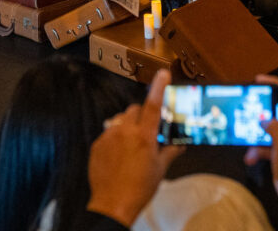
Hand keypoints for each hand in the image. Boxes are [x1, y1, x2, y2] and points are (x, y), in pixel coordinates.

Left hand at [85, 69, 183, 226]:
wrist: (113, 204)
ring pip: (120, 121)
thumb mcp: (160, 169)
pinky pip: (109, 133)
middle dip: (141, 116)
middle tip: (147, 133)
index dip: (159, 87)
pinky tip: (119, 156)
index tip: (163, 72)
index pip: (153, 105)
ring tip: (132, 147)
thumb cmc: (141, 187)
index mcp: (143, 135)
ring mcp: (108, 136)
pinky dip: (116, 138)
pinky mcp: (97, 144)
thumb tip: (181, 144)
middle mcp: (124, 130)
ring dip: (127, 127)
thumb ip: (170, 151)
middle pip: (134, 110)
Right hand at [244, 75, 277, 221]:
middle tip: (242, 104)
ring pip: (267, 127)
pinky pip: (265, 144)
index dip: (276, 83)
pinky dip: (256, 150)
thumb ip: (274, 127)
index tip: (258, 79)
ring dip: (254, 132)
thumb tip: (263, 117)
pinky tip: (249, 158)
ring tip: (240, 132)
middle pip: (275, 109)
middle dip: (259, 108)